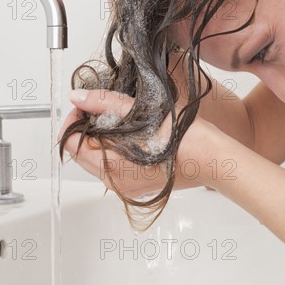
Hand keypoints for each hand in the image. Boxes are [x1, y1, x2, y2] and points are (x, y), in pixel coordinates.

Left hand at [58, 89, 221, 198]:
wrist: (213, 158)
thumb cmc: (184, 139)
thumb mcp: (141, 112)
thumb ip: (105, 103)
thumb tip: (78, 97)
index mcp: (111, 169)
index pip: (71, 144)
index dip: (73, 119)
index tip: (84, 104)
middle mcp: (116, 184)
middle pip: (83, 153)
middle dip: (86, 128)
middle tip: (101, 107)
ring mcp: (128, 187)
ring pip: (99, 159)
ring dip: (101, 138)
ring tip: (120, 118)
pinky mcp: (140, 185)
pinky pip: (116, 166)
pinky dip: (116, 148)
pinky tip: (133, 133)